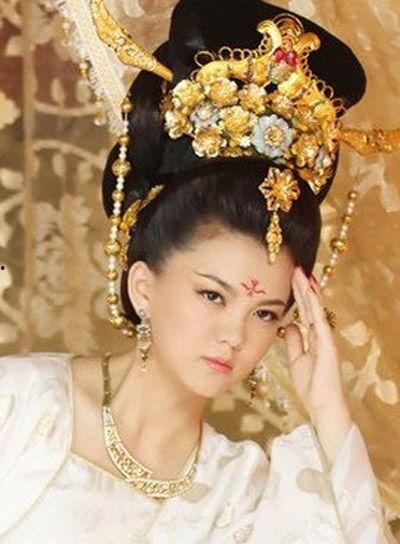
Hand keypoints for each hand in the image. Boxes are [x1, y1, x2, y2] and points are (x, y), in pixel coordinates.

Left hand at [284, 266, 349, 419]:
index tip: (290, 278)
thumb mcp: (296, 359)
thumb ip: (294, 342)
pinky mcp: (327, 343)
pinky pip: (319, 318)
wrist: (322, 405)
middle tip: (295, 267)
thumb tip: (290, 325)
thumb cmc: (311, 386)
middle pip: (310, 305)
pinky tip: (309, 290)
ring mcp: (325, 337)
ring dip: (308, 290)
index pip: (305, 311)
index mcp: (314, 337)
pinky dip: (314, 303)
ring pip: (315, 308)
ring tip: (301, 272)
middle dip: (302, 287)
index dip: (299, 295)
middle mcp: (321, 334)